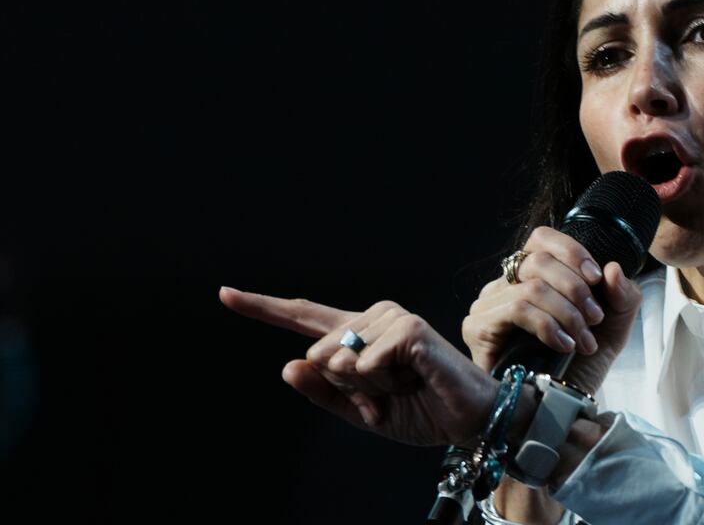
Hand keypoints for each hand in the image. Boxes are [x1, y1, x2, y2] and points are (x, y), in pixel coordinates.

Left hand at [219, 288, 497, 447]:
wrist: (468, 420)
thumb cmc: (420, 410)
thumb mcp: (361, 412)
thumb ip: (323, 392)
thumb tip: (288, 365)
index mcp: (358, 335)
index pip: (304, 317)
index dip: (263, 307)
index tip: (225, 293)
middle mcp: (372, 317)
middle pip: (317, 353)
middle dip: (345, 387)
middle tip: (388, 395)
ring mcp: (392, 318)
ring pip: (340, 359)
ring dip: (368, 388)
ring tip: (404, 387)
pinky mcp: (409, 329)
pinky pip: (365, 363)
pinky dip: (382, 384)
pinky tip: (412, 381)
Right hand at [462, 226, 642, 395]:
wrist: (560, 408)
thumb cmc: (581, 365)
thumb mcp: (614, 325)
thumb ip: (622, 294)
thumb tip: (612, 268)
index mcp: (532, 276)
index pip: (542, 239)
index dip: (572, 251)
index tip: (597, 278)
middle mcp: (504, 285)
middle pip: (539, 259)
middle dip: (576, 288)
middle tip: (595, 318)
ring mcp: (487, 305)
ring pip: (532, 286)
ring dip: (567, 313)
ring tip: (583, 340)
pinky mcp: (478, 328)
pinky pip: (517, 308)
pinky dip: (548, 324)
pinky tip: (564, 345)